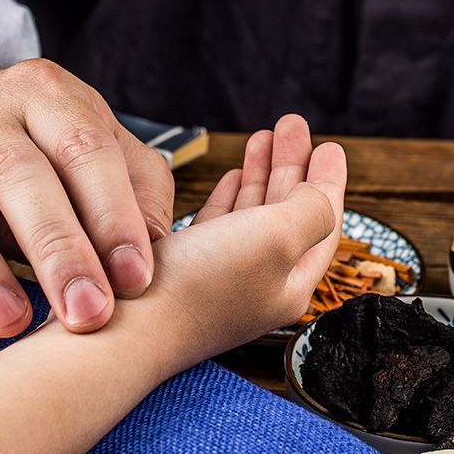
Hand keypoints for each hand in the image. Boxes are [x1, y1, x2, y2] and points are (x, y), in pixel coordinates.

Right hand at [0, 59, 173, 349]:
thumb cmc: (45, 168)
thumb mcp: (103, 161)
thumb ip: (139, 196)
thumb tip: (153, 255)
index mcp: (46, 96)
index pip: (85, 148)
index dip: (112, 216)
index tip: (135, 279)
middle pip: (18, 174)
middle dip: (58, 251)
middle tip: (88, 314)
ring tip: (15, 324)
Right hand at [122, 115, 346, 365]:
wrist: (122, 328)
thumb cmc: (199, 286)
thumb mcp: (275, 238)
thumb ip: (311, 212)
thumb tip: (322, 197)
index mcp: (290, 283)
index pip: (321, 223)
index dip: (328, 180)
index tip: (330, 145)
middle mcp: (259, 285)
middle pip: (289, 215)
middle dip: (293, 166)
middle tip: (292, 126)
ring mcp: (221, 280)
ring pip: (253, 216)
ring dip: (261, 174)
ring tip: (262, 137)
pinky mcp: (186, 273)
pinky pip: (220, 226)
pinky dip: (230, 197)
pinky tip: (232, 177)